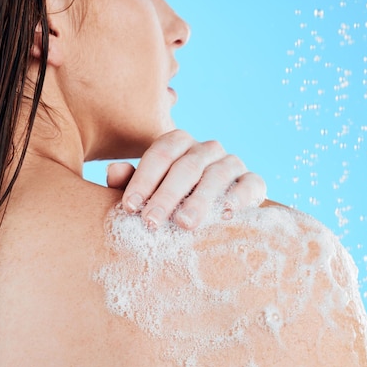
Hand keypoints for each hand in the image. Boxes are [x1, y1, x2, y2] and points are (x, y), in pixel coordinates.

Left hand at [106, 129, 266, 229]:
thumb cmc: (169, 201)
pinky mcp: (252, 181)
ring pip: (215, 176)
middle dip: (166, 195)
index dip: (143, 179)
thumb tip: (114, 171)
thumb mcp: (146, 193)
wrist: (210, 213)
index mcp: (178, 143)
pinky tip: (225, 213)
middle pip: (185, 166)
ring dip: (199, 200)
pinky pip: (250, 183)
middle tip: (151, 222)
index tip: (129, 207)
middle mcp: (205, 149)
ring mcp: (231, 163)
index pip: (161, 152)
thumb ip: (127, 183)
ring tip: (184, 223)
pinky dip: (240, 197)